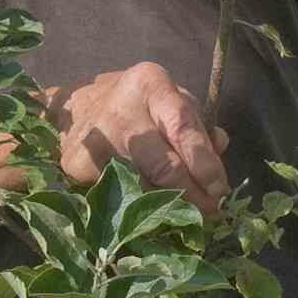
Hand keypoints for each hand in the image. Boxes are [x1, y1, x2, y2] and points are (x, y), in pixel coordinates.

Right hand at [47, 61, 230, 214]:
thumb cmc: (137, 105)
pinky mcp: (77, 164)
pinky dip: (142, 207)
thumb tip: (220, 146)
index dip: (206, 164)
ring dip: (171, 205)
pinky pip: (121, 196)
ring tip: (188, 213)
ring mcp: (96, 139)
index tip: (220, 188)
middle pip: (165, 165)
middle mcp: (121, 110)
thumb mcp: (170, 101)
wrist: (77, 108)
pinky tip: (153, 210)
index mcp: (150, 85)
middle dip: (194, 194)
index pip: (183, 128)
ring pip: (146, 187)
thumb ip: (199, 123)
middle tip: (211, 211)